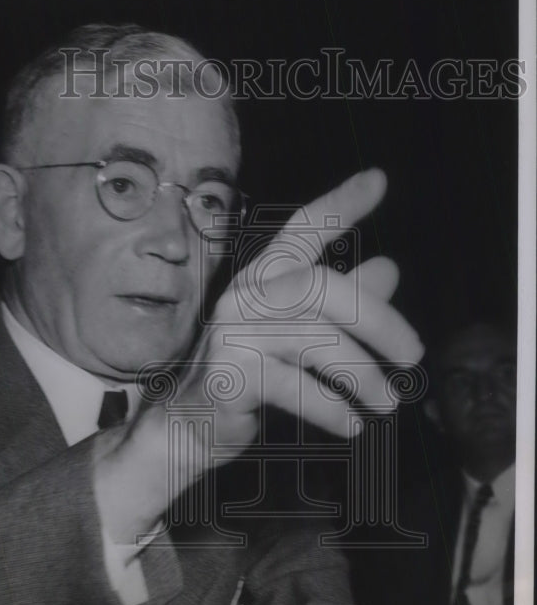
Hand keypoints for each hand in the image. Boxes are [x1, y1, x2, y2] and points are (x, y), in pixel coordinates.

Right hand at [180, 168, 423, 448]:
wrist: (190, 424)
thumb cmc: (251, 374)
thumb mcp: (299, 335)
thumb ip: (342, 304)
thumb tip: (389, 268)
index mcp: (263, 279)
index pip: (300, 230)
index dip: (338, 205)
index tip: (378, 179)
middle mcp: (245, 296)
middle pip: (322, 288)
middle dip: (379, 321)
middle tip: (414, 356)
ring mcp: (233, 334)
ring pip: (314, 341)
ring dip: (362, 374)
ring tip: (388, 403)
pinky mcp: (230, 375)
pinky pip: (295, 387)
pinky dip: (331, 408)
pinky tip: (352, 424)